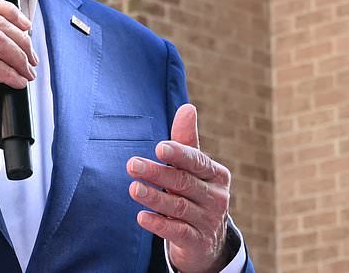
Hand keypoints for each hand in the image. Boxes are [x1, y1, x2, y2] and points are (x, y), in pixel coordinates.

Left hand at [127, 104, 232, 272]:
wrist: (208, 242)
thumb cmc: (195, 194)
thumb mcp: (194, 170)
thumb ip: (187, 141)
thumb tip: (187, 107)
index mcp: (216, 175)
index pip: (197, 162)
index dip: (179, 154)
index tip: (159, 148)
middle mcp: (216, 197)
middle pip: (184, 182)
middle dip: (157, 173)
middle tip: (132, 164)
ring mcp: (207, 221)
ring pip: (178, 207)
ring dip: (154, 197)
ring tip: (133, 189)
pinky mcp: (196, 242)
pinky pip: (177, 232)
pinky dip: (159, 224)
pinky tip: (142, 217)